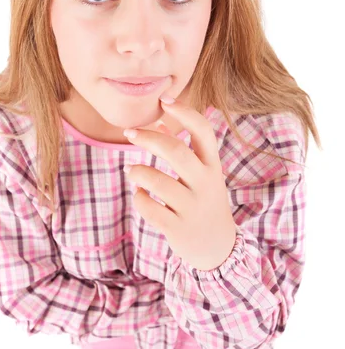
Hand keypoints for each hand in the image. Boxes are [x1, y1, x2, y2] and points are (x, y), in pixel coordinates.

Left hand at [122, 97, 236, 270]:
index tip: (164, 100)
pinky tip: (140, 195)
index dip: (184, 112)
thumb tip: (161, 120)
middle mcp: (206, 184)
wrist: (218, 248)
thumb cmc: (204, 201)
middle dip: (149, 138)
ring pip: (158, 182)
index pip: (203, 131)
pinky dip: (139, 198)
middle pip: (176, 152)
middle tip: (129, 132)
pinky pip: (150, 208)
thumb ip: (185, 148)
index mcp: (212, 166)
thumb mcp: (203, 174)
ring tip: (131, 170)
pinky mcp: (178, 228)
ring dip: (138, 171)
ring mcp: (192, 207)